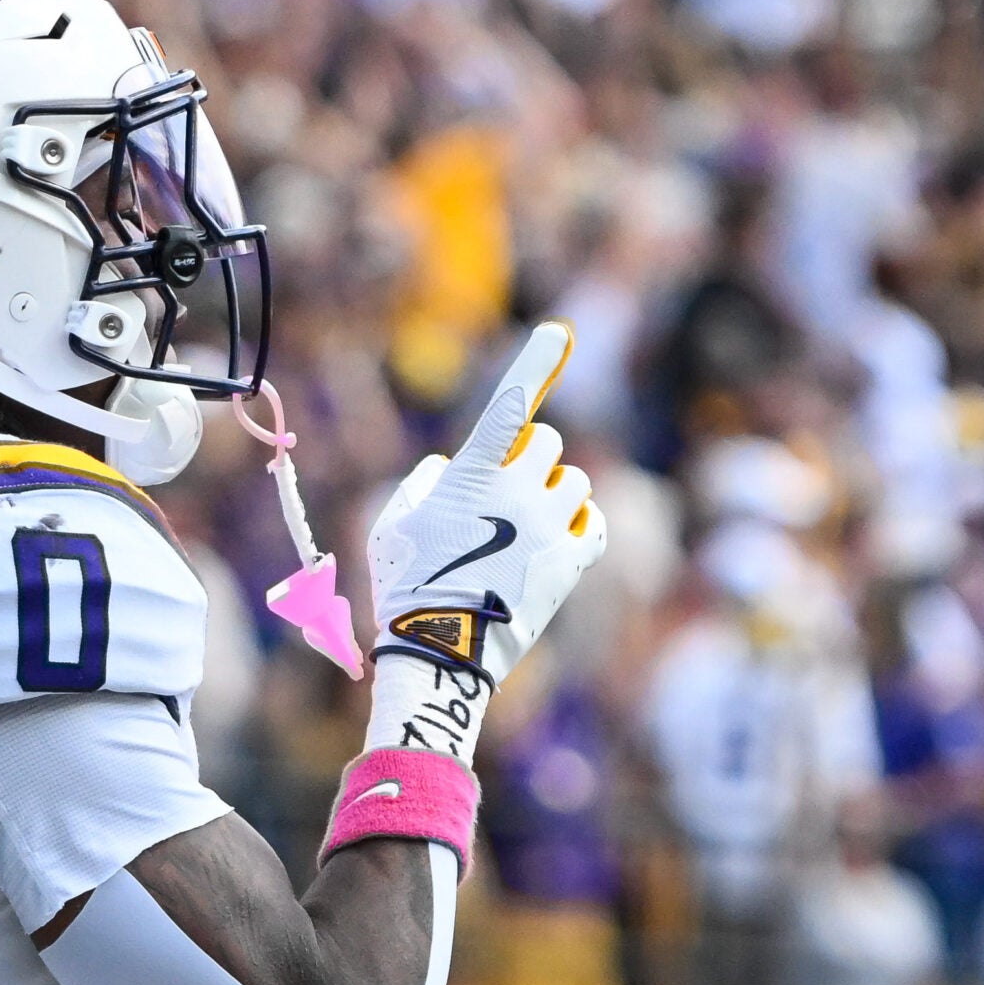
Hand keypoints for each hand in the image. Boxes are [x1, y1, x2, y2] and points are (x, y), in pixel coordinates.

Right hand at [366, 321, 606, 685]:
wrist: (442, 652)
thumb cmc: (406, 587)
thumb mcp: (391, 525)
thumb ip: (421, 484)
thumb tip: (448, 467)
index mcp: (473, 474)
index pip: (510, 404)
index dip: (534, 362)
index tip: (555, 332)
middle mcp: (519, 490)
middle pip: (544, 441)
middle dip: (525, 456)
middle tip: (502, 490)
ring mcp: (549, 525)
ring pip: (571, 480)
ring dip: (552, 491)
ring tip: (522, 526)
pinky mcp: (571, 561)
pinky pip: (592, 520)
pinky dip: (578, 521)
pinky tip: (556, 535)